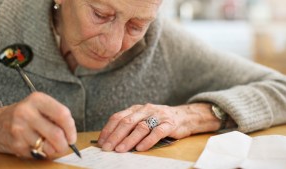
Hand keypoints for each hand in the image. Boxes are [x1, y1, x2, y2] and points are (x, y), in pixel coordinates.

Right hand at [0, 92, 76, 158]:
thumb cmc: (26, 114)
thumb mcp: (40, 106)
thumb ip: (57, 116)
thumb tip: (71, 135)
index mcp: (37, 99)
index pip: (62, 114)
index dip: (71, 128)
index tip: (72, 136)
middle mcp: (27, 112)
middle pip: (57, 134)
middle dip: (65, 144)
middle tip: (65, 145)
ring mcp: (20, 129)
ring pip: (48, 147)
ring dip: (53, 150)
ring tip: (49, 144)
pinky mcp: (16, 144)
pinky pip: (38, 154)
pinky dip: (42, 153)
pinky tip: (36, 145)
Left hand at [98, 103, 219, 152]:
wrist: (184, 116)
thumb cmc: (159, 120)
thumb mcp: (143, 118)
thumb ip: (130, 125)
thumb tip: (112, 139)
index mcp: (136, 108)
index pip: (118, 117)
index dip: (109, 129)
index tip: (101, 141)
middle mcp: (146, 110)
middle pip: (127, 122)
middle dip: (115, 135)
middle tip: (107, 147)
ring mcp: (158, 116)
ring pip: (141, 127)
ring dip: (129, 139)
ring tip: (121, 149)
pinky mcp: (169, 124)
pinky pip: (157, 132)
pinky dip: (147, 141)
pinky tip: (140, 148)